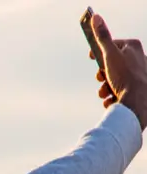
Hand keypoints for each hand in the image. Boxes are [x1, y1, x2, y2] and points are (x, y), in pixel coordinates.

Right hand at [89, 13, 146, 130]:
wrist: (137, 102)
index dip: (99, 52)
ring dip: (104, 88)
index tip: (91, 57)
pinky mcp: (135, 90)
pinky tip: (113, 99)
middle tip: (101, 78)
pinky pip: (118, 91)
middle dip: (101, 75)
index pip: (111, 45)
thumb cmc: (126, 76)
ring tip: (107, 92)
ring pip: (112, 79)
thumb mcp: (110, 54)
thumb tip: (95, 17)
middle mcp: (138, 59)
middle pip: (110, 64)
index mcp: (133, 47)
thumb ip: (102, 36)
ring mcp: (137, 75)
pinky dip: (112, 96)